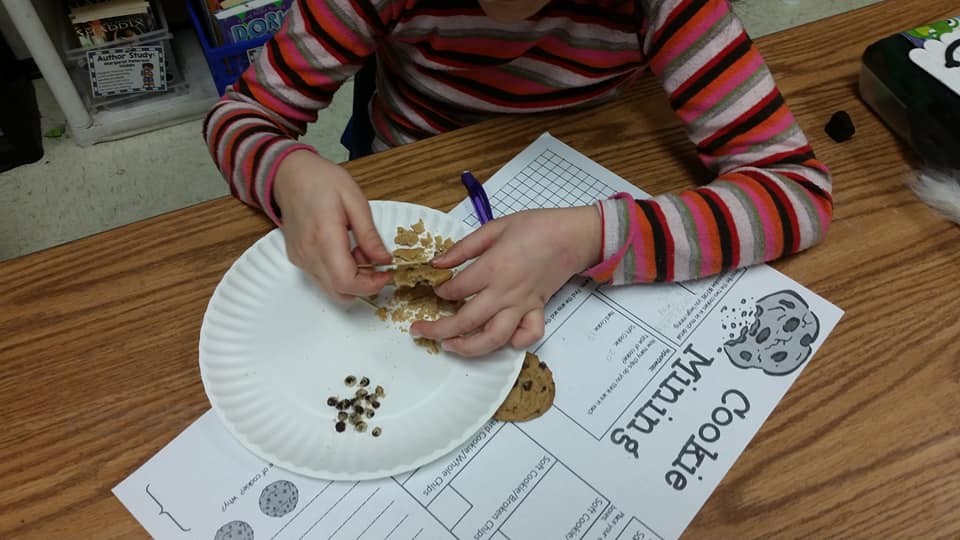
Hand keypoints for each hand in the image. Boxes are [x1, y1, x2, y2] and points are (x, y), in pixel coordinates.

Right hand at [273, 150, 392, 301]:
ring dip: (353, 279)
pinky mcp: (298, 259)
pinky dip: (340, 273)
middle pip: (340, 292)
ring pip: (332, 288)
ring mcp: (301, 259)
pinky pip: (322, 278)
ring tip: (360, 250)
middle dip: (365, 285)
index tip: (386, 274)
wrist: (289, 175)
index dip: (371, 285)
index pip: (347, 281)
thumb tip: (384, 260)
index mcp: (324, 236)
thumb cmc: (321, 180)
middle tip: (378, 264)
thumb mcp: (355, 200)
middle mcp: (308, 254)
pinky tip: (346, 250)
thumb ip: (370, 235)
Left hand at [410, 206, 600, 355]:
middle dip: (438, 330)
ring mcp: (523, 304)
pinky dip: (515, 343)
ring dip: (468, 348)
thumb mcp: (494, 227)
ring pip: (493, 338)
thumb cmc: (537, 226)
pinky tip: (500, 340)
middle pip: (466, 320)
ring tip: (450, 346)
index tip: (436, 290)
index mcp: (493, 267)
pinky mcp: (538, 310)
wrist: (573, 234)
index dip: (440, 292)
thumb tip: (438, 263)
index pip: (456, 289)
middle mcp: (506, 291)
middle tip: (420, 330)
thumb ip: (464, 247)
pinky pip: (528, 336)